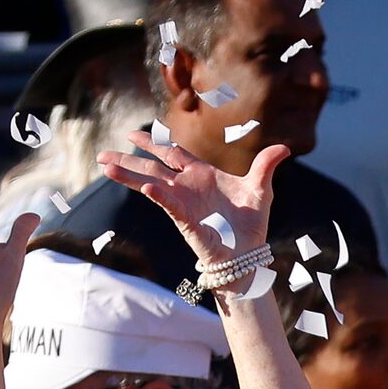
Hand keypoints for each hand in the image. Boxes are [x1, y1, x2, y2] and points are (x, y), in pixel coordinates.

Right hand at [94, 137, 281, 268]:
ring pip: (150, 183)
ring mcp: (183, 202)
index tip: (132, 134)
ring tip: (104, 165)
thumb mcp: (260, 189)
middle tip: (102, 153)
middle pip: (152, 166)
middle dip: (128, 158)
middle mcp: (187, 187)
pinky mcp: (186, 219)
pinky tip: (147, 187)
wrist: (248, 253)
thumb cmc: (251, 224)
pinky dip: (158, 194)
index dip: (153, 143)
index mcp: (201, 175)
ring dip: (128, 174)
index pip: (172, 153)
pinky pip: (169, 204)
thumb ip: (266, 166)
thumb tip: (285, 147)